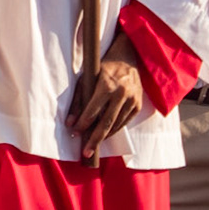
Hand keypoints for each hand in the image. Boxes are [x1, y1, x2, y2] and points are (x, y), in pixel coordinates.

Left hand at [65, 29, 144, 156]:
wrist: (129, 57)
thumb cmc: (103, 67)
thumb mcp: (87, 78)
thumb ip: (78, 100)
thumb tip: (70, 123)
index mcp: (107, 84)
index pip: (93, 110)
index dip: (83, 124)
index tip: (75, 133)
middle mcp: (121, 93)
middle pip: (106, 122)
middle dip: (94, 139)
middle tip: (85, 152)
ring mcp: (132, 99)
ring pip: (116, 125)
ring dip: (104, 136)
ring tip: (93, 145)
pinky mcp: (138, 104)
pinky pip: (125, 122)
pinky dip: (114, 130)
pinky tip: (105, 134)